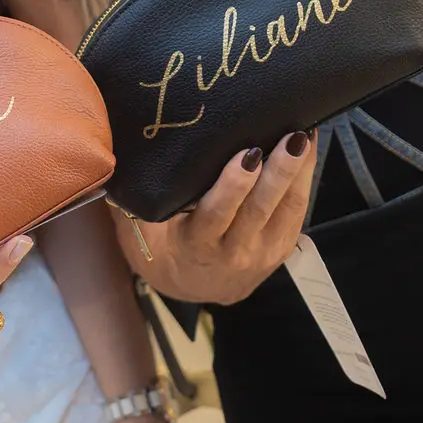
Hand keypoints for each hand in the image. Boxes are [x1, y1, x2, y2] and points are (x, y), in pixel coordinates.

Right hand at [115, 131, 316, 304]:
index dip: (233, 187)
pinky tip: (308, 149)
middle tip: (289, 137)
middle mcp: (232, 252)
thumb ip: (134, 198)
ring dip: (297, 172)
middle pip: (258, 210)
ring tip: (303, 135)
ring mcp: (261, 253)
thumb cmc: (166, 243)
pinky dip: (305, 180)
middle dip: (277, 172)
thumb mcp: (146, 228)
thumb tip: (114, 149)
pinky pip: (297, 213)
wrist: (196, 287)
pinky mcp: (282, 249)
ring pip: (283, 210)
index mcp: (194, 245)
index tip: (246, 155)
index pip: (216, 215)